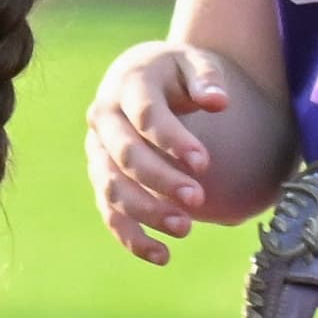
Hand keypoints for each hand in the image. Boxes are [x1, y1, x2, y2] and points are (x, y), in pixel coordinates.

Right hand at [89, 40, 229, 264]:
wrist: (144, 76)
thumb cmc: (176, 73)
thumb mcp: (194, 62)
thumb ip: (206, 79)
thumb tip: (219, 101)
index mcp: (127, 84)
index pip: (146, 115)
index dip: (172, 140)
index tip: (205, 164)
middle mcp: (104, 118)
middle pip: (125, 155)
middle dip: (160, 180)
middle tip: (199, 199)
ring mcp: (98, 151)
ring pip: (112, 187)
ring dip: (145, 211)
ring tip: (185, 228)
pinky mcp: (102, 178)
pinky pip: (110, 212)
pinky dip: (131, 236)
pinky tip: (162, 255)